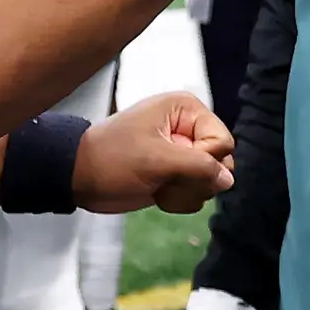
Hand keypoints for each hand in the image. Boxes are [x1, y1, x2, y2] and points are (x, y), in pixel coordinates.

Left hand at [73, 91, 231, 213]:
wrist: (80, 178)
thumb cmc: (113, 160)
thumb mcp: (156, 160)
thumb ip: (198, 167)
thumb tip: (229, 180)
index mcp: (186, 110)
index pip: (222, 142)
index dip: (204, 161)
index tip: (175, 165)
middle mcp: (189, 129)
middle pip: (221, 163)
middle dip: (195, 180)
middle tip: (166, 179)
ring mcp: (183, 153)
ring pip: (210, 182)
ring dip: (185, 192)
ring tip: (158, 186)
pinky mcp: (175, 174)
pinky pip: (196, 193)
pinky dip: (178, 199)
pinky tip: (157, 194)